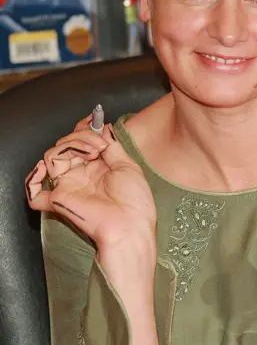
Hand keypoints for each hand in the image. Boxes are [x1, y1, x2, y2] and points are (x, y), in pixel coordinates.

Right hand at [25, 115, 156, 252]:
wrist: (132, 225)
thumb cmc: (135, 200)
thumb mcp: (128, 165)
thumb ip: (112, 146)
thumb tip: (103, 127)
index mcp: (97, 165)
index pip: (81, 140)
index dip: (84, 127)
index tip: (95, 118)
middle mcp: (80, 173)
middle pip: (66, 144)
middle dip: (82, 136)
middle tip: (100, 144)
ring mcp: (69, 185)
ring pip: (53, 155)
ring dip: (71, 145)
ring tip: (93, 152)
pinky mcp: (59, 200)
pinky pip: (35, 194)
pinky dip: (32, 181)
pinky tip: (45, 169)